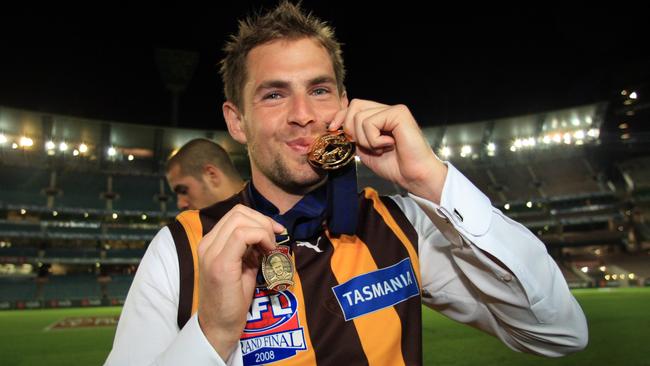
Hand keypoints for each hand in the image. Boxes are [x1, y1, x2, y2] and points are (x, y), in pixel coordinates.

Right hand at [196, 204, 284, 359]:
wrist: (219, 326)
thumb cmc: (232, 299)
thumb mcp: (242, 266)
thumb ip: (249, 248)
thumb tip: (268, 233)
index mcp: (211, 242)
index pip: (235, 214)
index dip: (259, 218)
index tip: (275, 232)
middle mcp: (207, 244)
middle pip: (238, 212)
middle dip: (263, 221)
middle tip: (275, 240)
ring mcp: (211, 253)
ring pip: (240, 219)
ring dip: (263, 229)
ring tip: (270, 249)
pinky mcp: (220, 264)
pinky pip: (243, 235)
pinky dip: (261, 237)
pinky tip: (268, 253)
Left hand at [328, 99, 447, 202]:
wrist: (413, 175)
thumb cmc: (394, 165)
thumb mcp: (365, 149)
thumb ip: (354, 135)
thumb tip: (337, 125)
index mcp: (379, 117)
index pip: (353, 107)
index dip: (340, 116)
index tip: (333, 129)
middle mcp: (386, 110)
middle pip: (355, 107)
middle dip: (351, 129)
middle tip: (365, 146)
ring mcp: (393, 110)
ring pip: (360, 117)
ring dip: (365, 140)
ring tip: (381, 148)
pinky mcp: (399, 113)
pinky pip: (371, 122)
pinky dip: (374, 139)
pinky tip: (388, 145)